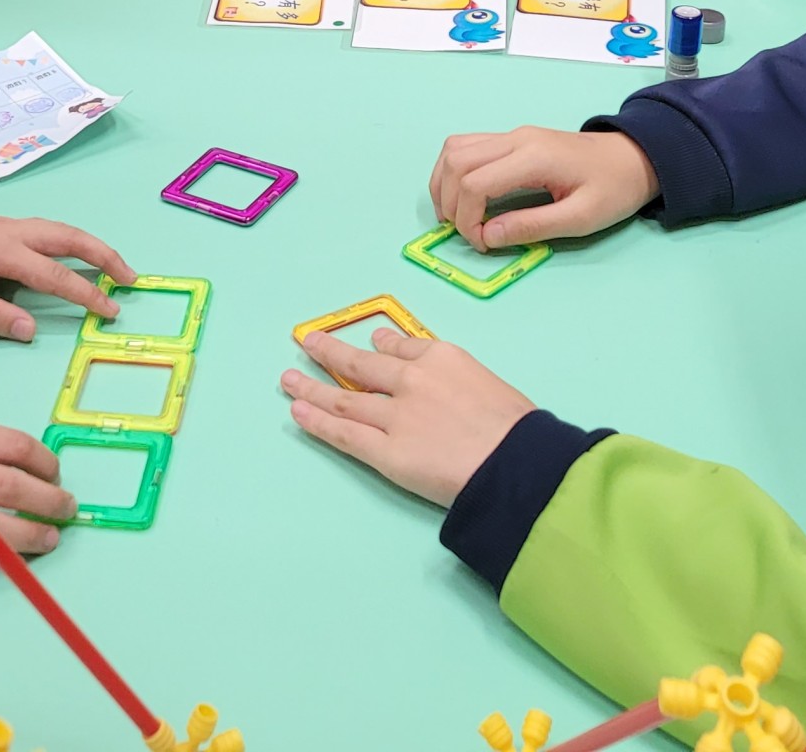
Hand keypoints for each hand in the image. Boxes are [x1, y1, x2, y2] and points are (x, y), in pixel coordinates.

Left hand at [0, 202, 133, 341]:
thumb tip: (32, 330)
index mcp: (4, 252)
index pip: (56, 276)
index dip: (87, 294)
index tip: (111, 311)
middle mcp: (14, 233)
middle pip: (72, 239)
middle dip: (106, 257)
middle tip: (132, 279)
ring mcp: (9, 226)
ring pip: (62, 231)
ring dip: (92, 246)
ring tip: (114, 266)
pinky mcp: (1, 227)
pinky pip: (48, 231)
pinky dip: (72, 241)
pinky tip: (72, 255)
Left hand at [283, 330, 534, 507]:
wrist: (516, 463)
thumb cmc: (517, 427)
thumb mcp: (488, 383)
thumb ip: (456, 379)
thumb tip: (445, 383)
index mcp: (441, 357)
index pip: (400, 348)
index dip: (379, 347)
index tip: (368, 344)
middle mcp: (410, 379)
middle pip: (360, 365)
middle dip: (331, 352)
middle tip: (309, 343)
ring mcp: (394, 415)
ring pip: (344, 399)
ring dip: (312, 387)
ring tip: (288, 379)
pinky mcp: (385, 452)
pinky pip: (345, 435)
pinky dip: (318, 422)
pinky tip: (298, 412)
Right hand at [428, 126, 656, 247]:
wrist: (634, 158)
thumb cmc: (613, 189)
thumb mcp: (580, 218)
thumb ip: (532, 227)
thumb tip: (487, 236)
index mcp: (534, 157)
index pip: (475, 182)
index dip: (467, 218)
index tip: (482, 244)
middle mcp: (516, 139)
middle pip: (457, 162)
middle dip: (450, 202)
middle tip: (466, 233)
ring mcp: (513, 135)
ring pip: (455, 148)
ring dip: (445, 183)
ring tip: (455, 216)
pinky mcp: (513, 139)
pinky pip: (467, 146)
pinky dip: (454, 171)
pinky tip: (463, 195)